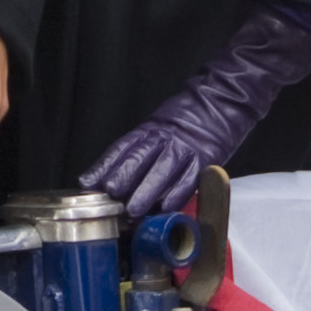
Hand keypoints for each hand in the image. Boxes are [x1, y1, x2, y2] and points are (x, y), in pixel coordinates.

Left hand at [92, 95, 232, 220]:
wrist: (222, 100)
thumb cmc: (188, 119)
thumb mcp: (157, 127)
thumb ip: (139, 149)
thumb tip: (111, 175)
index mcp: (149, 130)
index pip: (122, 148)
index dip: (104, 166)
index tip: (88, 182)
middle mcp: (164, 138)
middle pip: (139, 158)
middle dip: (123, 177)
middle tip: (109, 193)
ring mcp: (185, 148)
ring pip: (162, 171)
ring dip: (146, 192)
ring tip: (133, 210)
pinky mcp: (206, 158)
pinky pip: (189, 179)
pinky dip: (177, 194)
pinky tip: (166, 207)